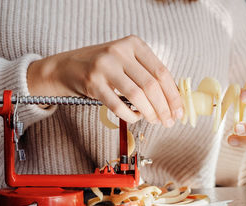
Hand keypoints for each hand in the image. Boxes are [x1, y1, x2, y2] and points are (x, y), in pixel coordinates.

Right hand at [27, 35, 182, 126]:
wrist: (67, 67)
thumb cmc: (103, 67)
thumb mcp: (126, 61)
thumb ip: (147, 73)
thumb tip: (174, 98)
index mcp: (134, 44)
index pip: (162, 72)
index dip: (173, 95)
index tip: (179, 111)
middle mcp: (119, 51)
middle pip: (152, 85)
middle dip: (164, 107)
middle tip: (169, 121)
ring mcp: (104, 66)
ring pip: (137, 95)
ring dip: (150, 113)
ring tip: (155, 121)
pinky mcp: (92, 82)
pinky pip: (118, 105)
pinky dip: (130, 116)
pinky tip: (136, 118)